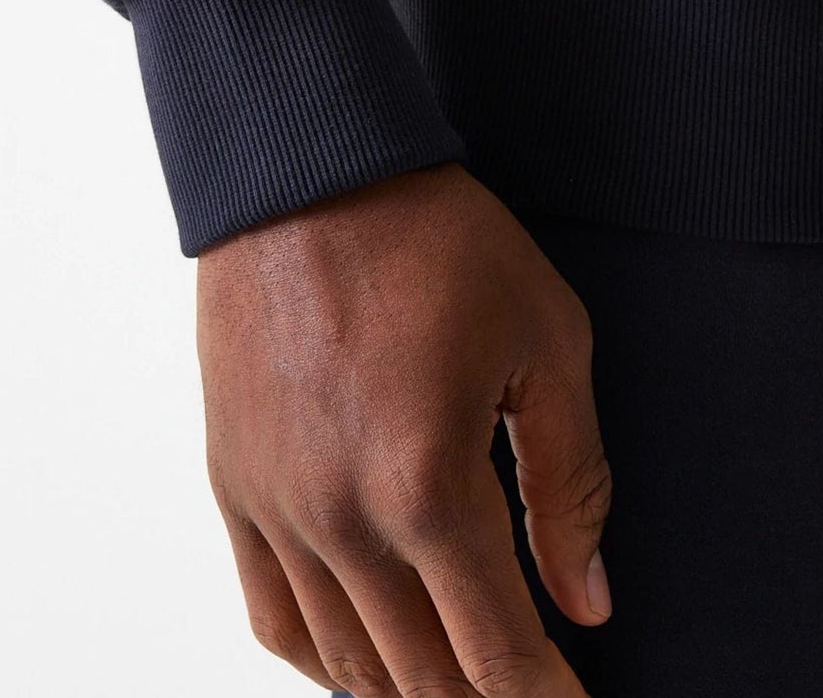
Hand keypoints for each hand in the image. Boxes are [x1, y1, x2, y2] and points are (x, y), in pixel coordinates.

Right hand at [195, 160, 610, 695]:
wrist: (315, 176)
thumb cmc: (439, 244)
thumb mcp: (547, 344)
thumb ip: (571, 482)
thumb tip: (587, 596)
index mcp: (427, 485)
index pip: (495, 650)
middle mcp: (339, 519)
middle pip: (421, 675)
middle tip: (531, 692)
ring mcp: (277, 509)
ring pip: (346, 661)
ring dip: (410, 690)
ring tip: (463, 684)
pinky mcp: (234, 486)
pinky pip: (272, 616)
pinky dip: (325, 660)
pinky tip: (363, 660)